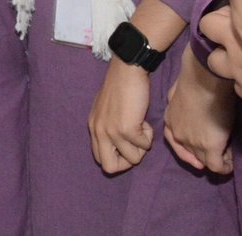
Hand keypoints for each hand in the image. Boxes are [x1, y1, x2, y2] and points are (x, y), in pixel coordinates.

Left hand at [88, 58, 153, 172]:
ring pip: (133, 159)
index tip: (127, 144)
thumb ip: (108, 128)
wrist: (127, 73)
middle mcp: (99, 132)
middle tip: (135, 145)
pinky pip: (144, 146)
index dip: (117, 157)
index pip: (100, 159)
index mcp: (93, 128)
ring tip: (140, 127)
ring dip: (142, 146)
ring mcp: (111, 132)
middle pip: (109, 168)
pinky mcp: (126, 129)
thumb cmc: (120, 89)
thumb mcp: (105, 111)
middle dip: (127, 161)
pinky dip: (149, 137)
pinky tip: (144, 121)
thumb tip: (117, 145)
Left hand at [164, 44, 235, 173]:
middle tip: (218, 152)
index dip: (187, 149)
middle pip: (190, 153)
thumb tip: (176, 99)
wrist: (204, 80)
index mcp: (170, 119)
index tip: (198, 152)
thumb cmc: (193, 80)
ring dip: (216, 160)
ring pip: (204, 161)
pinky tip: (230, 164)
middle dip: (203, 155)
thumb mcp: (176, 92)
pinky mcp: (209, 146)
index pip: (175, 140)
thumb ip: (176, 101)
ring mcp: (192, 141)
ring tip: (227, 155)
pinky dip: (224, 167)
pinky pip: (216, 166)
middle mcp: (178, 133)